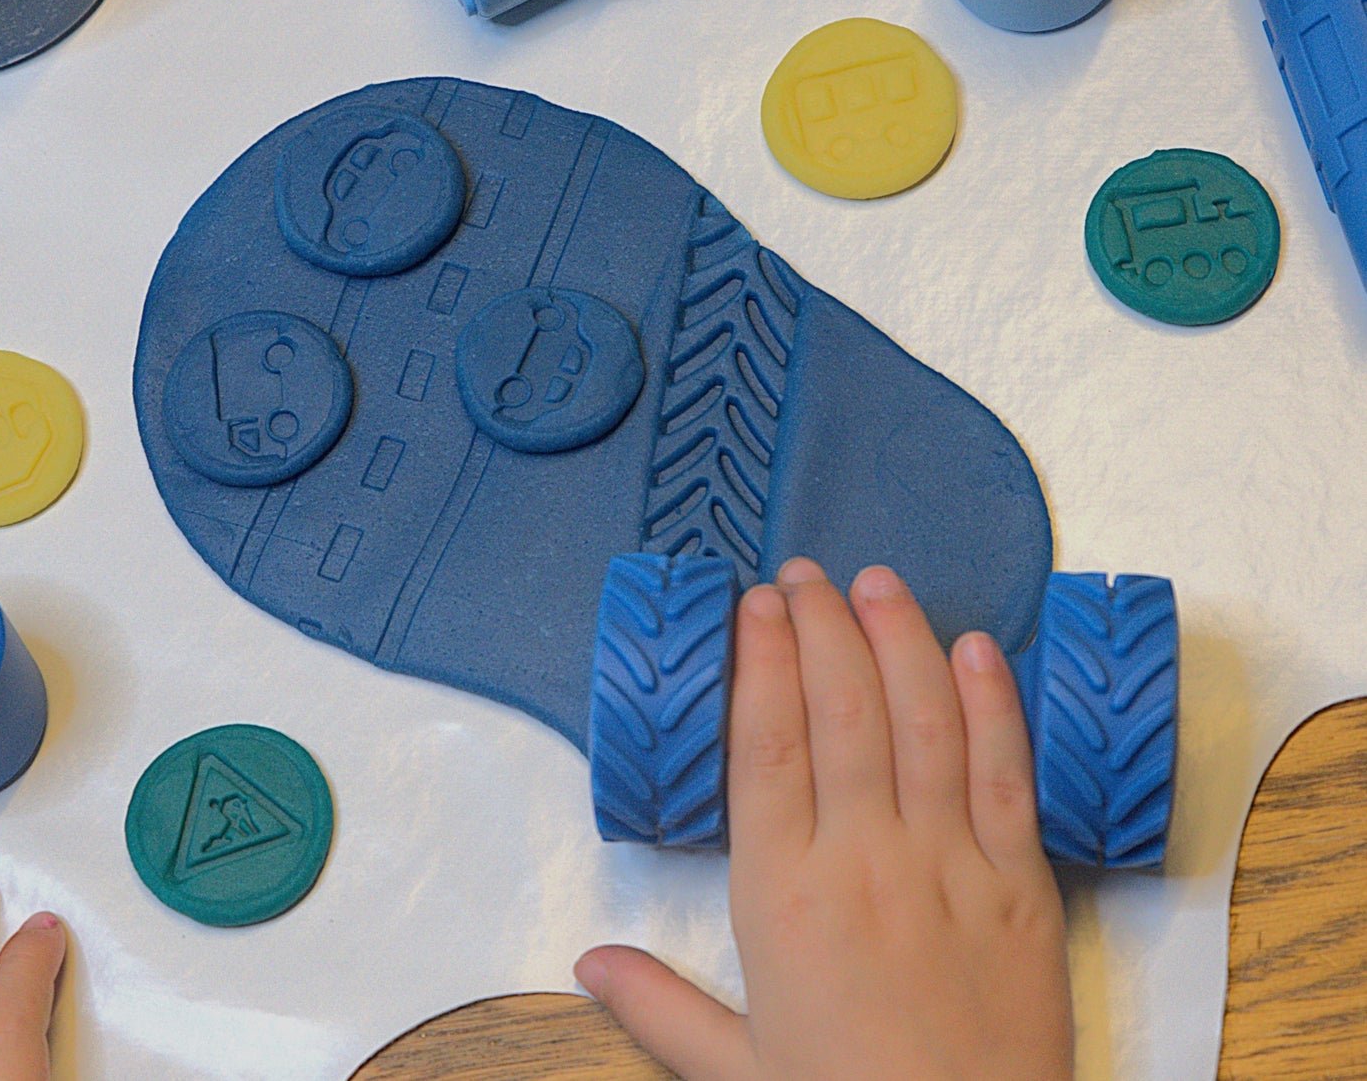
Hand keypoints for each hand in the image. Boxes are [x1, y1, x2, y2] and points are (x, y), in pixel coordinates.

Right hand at [576, 558, 1072, 1080]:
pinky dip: (992, 702)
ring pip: (922, 719)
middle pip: (841, 709)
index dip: (761, 660)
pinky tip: (976, 646)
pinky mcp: (1020, 882)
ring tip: (876, 582)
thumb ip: (658, 1005)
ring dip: (898, 638)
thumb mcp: (735, 1068)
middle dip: (821, 625)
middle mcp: (864, 859)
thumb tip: (585, 961)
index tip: (756, 604)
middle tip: (805, 575)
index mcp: (783, 895)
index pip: (766, 744)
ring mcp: (949, 863)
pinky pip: (1004, 772)